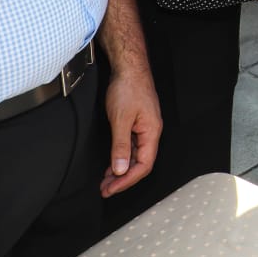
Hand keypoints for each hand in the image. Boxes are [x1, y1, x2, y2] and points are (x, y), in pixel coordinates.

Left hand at [100, 65, 160, 197]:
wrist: (129, 67)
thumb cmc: (128, 88)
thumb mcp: (121, 119)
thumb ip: (121, 146)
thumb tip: (121, 169)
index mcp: (151, 132)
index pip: (144, 165)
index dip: (127, 180)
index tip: (112, 188)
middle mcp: (151, 132)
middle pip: (140, 163)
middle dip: (123, 179)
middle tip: (105, 189)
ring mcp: (144, 128)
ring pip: (135, 156)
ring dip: (121, 170)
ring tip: (106, 180)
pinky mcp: (137, 123)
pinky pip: (131, 147)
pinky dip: (121, 158)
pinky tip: (112, 163)